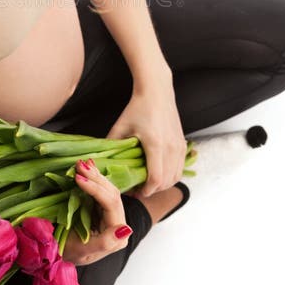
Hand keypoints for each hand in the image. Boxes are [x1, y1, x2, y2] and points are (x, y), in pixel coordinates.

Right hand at [61, 159, 132, 266]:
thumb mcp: (84, 252)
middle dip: (95, 178)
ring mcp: (110, 215)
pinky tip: (89, 166)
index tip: (78, 178)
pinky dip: (94, 178)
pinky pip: (100, 191)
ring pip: (107, 190)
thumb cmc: (69, 256)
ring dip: (95, 175)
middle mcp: (118, 224)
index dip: (96, 189)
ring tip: (82, 163)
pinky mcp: (102, 210)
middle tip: (78, 164)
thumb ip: (105, 242)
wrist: (59, 257)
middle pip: (111, 194)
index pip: (111, 205)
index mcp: (118, 236)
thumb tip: (126, 229)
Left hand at [106, 77, 186, 199]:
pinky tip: (159, 174)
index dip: (145, 191)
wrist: (157, 91)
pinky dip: (170, 176)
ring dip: (162, 185)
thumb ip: (111, 145)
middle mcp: (171, 147)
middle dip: (152, 190)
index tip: (135, 192)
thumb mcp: (120, 126)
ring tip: (148, 183)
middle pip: (166, 182)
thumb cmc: (137, 107)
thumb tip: (101, 162)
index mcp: (155, 144)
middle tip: (138, 189)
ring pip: (175, 177)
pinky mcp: (182, 144)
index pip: (155, 178)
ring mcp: (179, 146)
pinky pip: (180, 168)